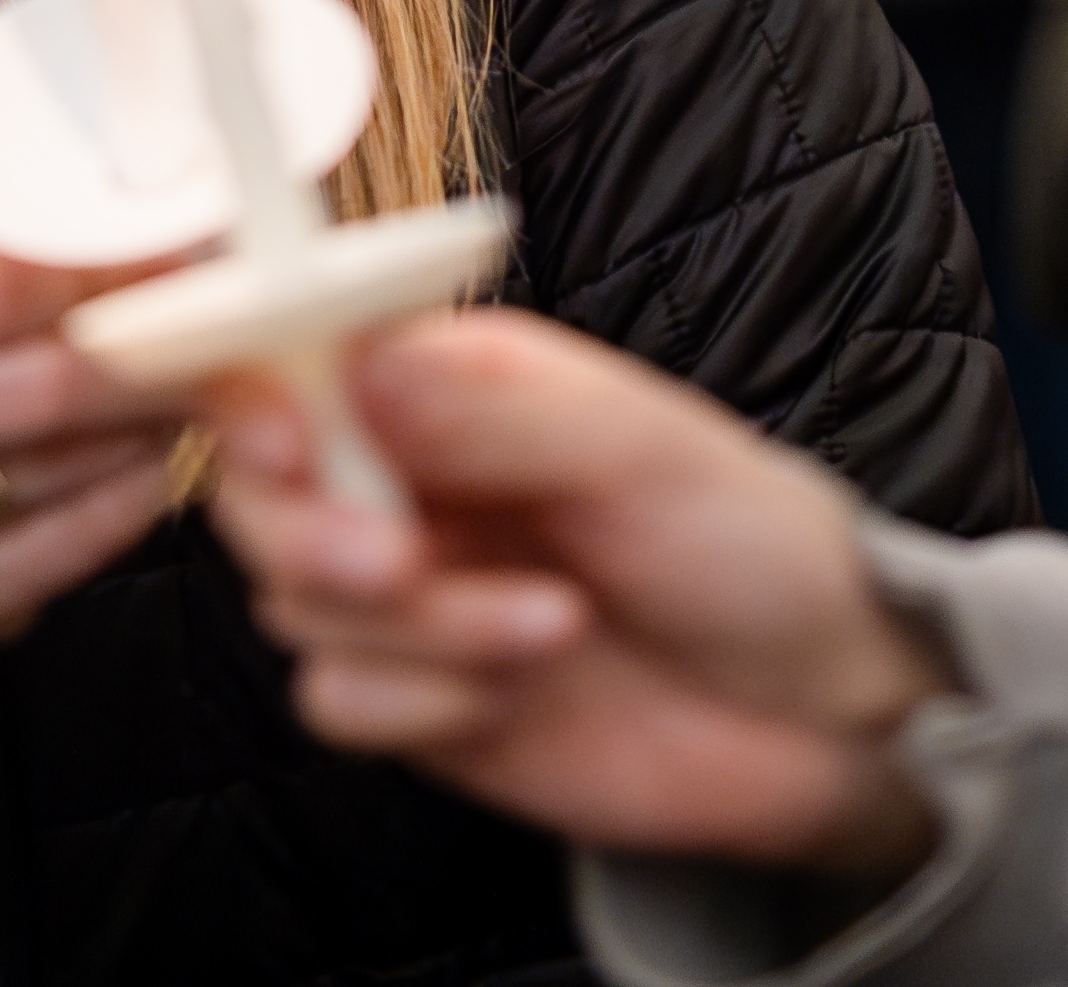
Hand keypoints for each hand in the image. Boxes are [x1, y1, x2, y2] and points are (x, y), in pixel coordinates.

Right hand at [203, 310, 951, 870]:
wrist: (817, 712)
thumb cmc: (746, 543)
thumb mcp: (639, 451)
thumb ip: (494, 412)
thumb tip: (362, 358)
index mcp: (445, 382)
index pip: (292, 354)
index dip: (250, 387)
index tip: (284, 434)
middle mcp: (404, 477)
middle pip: (259, 491)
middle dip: (315, 533)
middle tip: (406, 557)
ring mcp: (406, 592)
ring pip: (295, 604)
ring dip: (416, 628)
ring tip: (550, 624)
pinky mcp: (416, 698)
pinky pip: (335, 702)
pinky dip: (417, 701)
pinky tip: (515, 689)